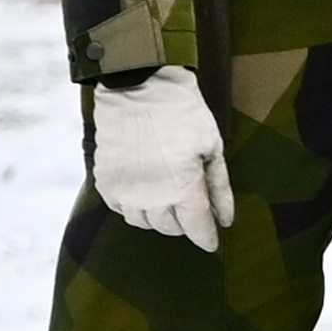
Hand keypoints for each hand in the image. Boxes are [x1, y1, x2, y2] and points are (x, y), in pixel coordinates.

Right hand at [87, 71, 232, 246]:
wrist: (139, 88)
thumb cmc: (183, 114)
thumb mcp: (212, 147)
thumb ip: (218, 187)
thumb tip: (225, 219)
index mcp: (182, 188)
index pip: (196, 227)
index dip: (206, 237)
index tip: (212, 242)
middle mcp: (151, 197)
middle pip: (170, 227)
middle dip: (185, 224)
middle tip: (193, 210)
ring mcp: (125, 191)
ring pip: (144, 223)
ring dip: (160, 218)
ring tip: (169, 200)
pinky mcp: (106, 182)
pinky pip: (122, 210)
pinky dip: (135, 208)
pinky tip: (145, 193)